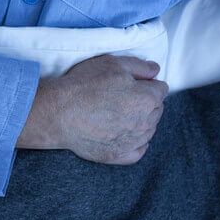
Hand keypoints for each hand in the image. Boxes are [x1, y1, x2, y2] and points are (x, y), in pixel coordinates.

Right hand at [17, 55, 167, 164]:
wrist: (58, 112)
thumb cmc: (84, 84)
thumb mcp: (112, 63)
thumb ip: (140, 66)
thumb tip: (156, 70)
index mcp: (147, 98)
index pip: (161, 89)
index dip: (148, 82)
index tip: (134, 82)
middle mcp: (144, 123)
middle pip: (157, 110)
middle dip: (146, 101)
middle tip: (125, 96)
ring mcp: (132, 141)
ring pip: (149, 130)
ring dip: (141, 121)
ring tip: (120, 113)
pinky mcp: (118, 156)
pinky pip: (138, 151)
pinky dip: (136, 142)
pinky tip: (125, 134)